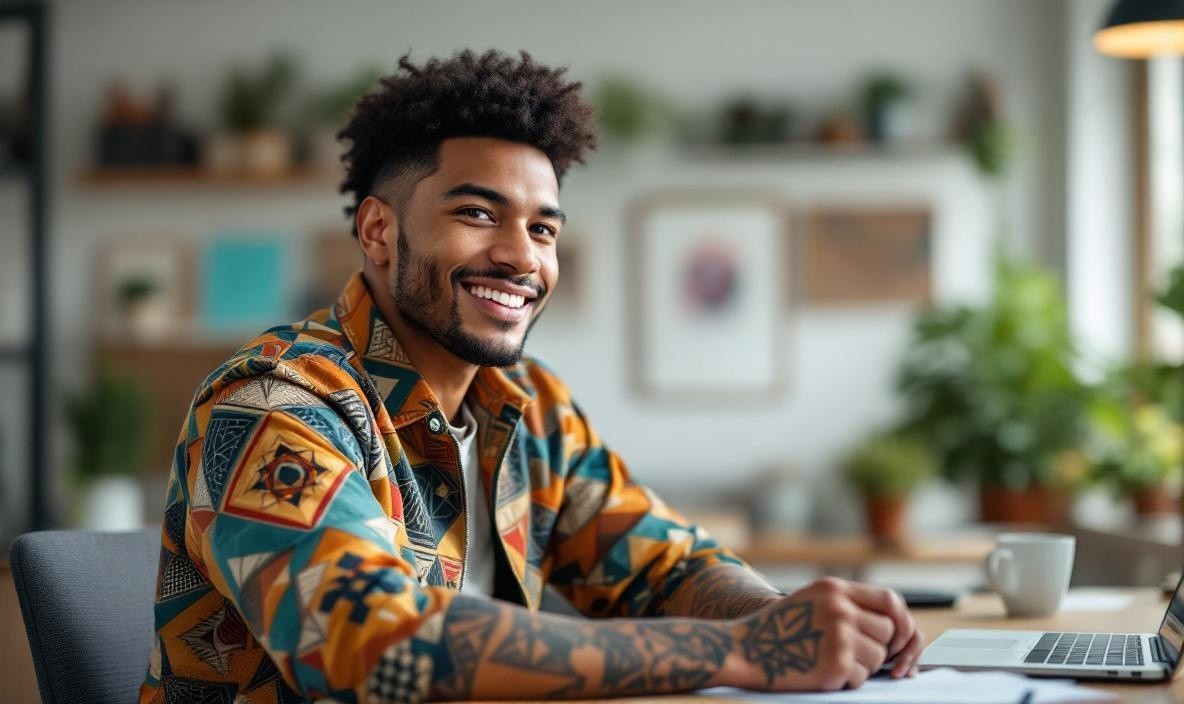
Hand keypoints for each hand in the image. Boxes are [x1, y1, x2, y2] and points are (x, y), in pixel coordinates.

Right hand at [725, 577, 924, 690]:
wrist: (744, 649)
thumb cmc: (777, 629)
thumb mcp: (811, 600)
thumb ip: (846, 603)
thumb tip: (893, 626)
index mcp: (835, 589)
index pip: (890, 600)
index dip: (901, 621)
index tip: (895, 639)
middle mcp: (840, 608)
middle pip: (888, 632)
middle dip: (878, 649)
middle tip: (855, 656)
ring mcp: (839, 636)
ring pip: (877, 658)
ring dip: (861, 667)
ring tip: (829, 661)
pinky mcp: (836, 664)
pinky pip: (861, 678)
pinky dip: (845, 681)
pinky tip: (820, 672)